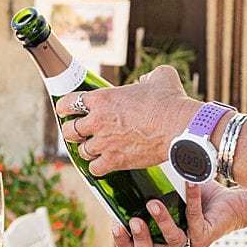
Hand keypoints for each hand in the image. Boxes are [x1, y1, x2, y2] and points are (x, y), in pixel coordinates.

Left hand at [54, 66, 199, 175]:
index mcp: (103, 99)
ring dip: (87, 150)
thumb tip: (146, 80)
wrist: (181, 127)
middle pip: (69, 130)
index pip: (70, 102)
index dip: (65, 107)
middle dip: (71, 131)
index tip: (65, 110)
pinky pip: (95, 168)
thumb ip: (148, 77)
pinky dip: (97, 167)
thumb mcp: (161, 77)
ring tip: (93, 149)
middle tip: (77, 133)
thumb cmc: (172, 101)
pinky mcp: (115, 161)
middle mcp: (98, 121)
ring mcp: (105, 143)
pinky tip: (102, 164)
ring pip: (81, 151)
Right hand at [113, 181, 246, 246]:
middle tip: (134, 222)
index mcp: (158, 241)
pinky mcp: (206, 235)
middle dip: (138, 241)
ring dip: (161, 221)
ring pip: (172, 241)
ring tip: (153, 203)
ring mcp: (190, 244)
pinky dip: (191, 198)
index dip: (122, 243)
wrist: (232, 204)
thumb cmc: (198, 200)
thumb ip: (150, 192)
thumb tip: (130, 171)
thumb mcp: (168, 197)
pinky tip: (188, 183)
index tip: (116, 224)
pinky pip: (194, 218)